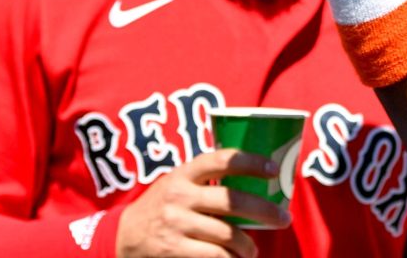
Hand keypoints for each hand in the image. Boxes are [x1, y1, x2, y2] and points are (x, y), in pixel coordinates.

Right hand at [116, 148, 289, 257]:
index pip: (222, 159)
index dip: (251, 162)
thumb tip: (257, 179)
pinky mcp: (173, 250)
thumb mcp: (177, 183)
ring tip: (252, 249)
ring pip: (228, 234)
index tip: (274, 170)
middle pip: (233, 201)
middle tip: (284, 218)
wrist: (122, 236)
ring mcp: (176, 223)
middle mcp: (179, 195)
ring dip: (248, 245)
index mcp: (184, 173)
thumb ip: (206, 179)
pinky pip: (215, 256)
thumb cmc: (162, 206)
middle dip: (265, 211)